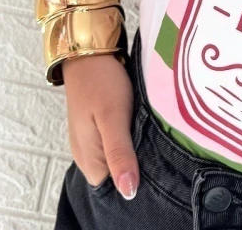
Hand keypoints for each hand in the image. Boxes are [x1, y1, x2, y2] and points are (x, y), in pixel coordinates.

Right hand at [62, 52, 139, 199]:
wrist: (90, 50)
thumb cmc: (100, 81)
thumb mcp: (113, 117)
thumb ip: (119, 154)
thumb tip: (128, 191)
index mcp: (89, 160)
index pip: (115, 187)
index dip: (135, 177)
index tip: (152, 159)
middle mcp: (88, 154)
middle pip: (118, 173)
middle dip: (138, 161)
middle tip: (152, 139)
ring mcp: (93, 139)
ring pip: (120, 155)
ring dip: (136, 145)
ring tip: (149, 128)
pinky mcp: (100, 125)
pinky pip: (118, 140)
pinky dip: (131, 133)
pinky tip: (140, 121)